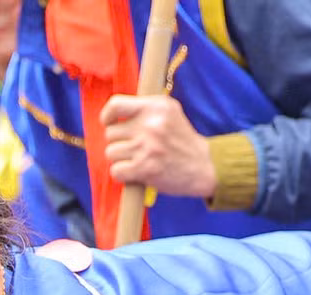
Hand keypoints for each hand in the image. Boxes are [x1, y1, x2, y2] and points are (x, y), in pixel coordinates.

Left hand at [99, 94, 216, 200]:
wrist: (203, 165)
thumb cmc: (181, 140)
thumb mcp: (169, 112)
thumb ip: (144, 109)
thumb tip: (112, 112)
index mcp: (156, 107)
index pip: (116, 104)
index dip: (107, 116)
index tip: (109, 123)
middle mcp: (150, 124)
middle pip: (110, 133)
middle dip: (119, 142)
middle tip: (135, 148)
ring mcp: (147, 147)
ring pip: (111, 153)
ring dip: (120, 159)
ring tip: (138, 159)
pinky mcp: (145, 168)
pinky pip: (116, 171)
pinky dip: (123, 174)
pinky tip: (136, 172)